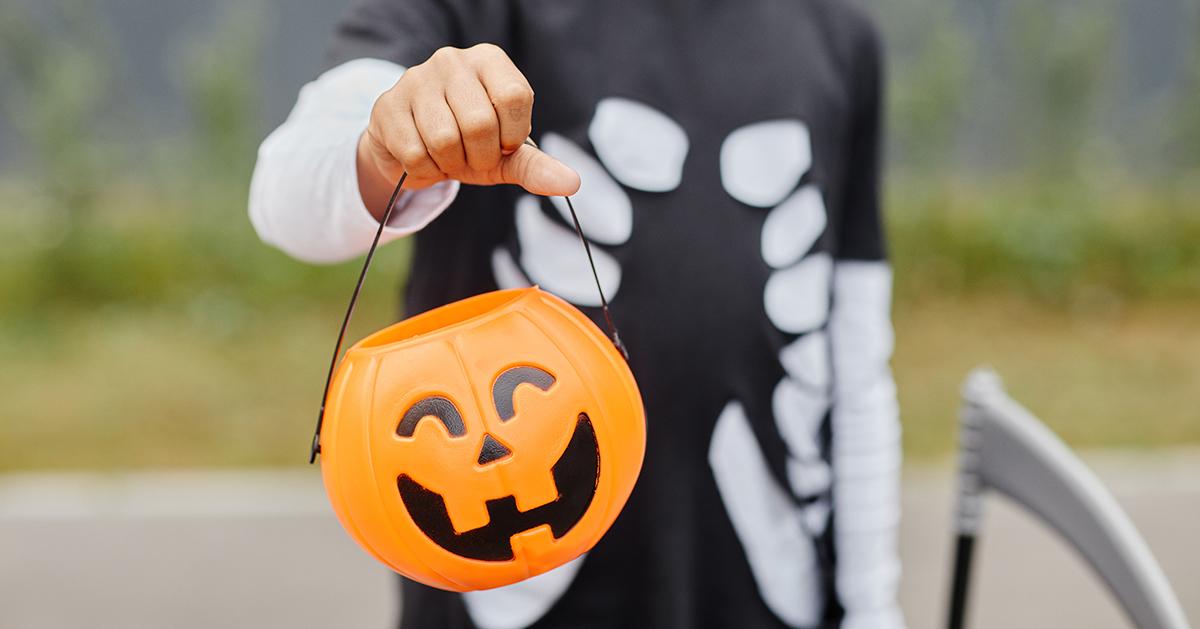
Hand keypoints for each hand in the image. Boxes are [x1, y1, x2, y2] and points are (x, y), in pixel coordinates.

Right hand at [356, 43, 579, 218]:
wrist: (411, 149)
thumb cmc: (467, 145)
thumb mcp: (505, 154)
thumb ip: (536, 166)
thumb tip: (572, 184)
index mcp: (490, 61)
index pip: (514, 97)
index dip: (511, 135)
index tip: (501, 143)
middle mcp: (452, 60)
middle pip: (479, 122)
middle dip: (479, 156)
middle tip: (471, 157)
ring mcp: (416, 79)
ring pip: (444, 139)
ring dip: (450, 164)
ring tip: (447, 157)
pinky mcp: (388, 105)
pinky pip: (414, 153)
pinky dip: (425, 170)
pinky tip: (424, 158)